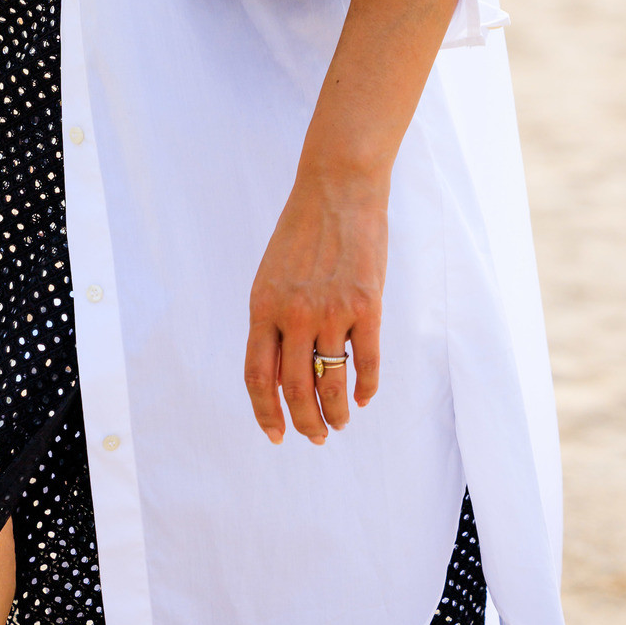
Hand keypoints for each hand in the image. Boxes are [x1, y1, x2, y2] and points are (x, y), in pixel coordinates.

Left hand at [243, 171, 386, 444]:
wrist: (338, 188)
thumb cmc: (303, 232)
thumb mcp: (272, 276)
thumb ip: (273, 322)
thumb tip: (280, 376)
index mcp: (263, 306)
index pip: (258, 376)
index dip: (266, 412)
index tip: (276, 435)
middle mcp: (294, 313)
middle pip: (296, 389)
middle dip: (305, 423)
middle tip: (316, 436)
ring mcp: (332, 310)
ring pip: (332, 382)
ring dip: (337, 413)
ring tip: (340, 423)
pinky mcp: (367, 305)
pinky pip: (366, 362)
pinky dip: (366, 388)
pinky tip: (364, 397)